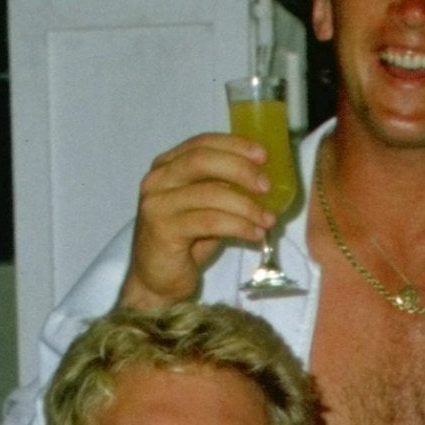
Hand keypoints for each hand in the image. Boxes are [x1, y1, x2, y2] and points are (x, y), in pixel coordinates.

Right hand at [116, 133, 283, 311]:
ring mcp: (157, 204)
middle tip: (266, 186)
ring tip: (268, 219)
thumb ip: (222, 188)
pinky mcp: (163, 230)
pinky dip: (238, 226)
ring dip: (246, 206)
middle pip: (201, 161)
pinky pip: (209, 222)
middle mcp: (157, 180)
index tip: (262, 155)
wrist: (156, 281)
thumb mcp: (205, 208)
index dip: (234, 145)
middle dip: (240, 169)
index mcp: (166, 167)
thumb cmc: (184, 243)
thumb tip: (262, 179)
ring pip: (209, 194)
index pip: (201, 144)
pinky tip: (255, 235)